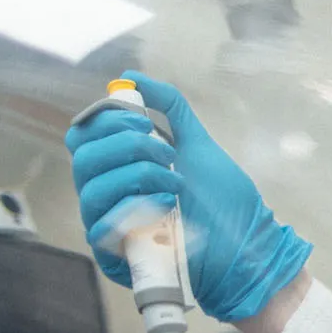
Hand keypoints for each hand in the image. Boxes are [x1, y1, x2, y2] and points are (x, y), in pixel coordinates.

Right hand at [62, 72, 312, 320]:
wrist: (249, 251)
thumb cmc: (226, 205)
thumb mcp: (198, 146)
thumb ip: (169, 108)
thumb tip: (130, 76)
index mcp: (121, 169)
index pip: (85, 136)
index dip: (107, 121)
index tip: (143, 121)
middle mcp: (110, 196)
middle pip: (82, 158)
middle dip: (127, 146)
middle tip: (167, 152)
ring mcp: (111, 226)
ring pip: (92, 188)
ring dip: (139, 176)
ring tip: (176, 184)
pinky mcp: (117, 256)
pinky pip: (101, 225)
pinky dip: (136, 208)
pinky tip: (167, 208)